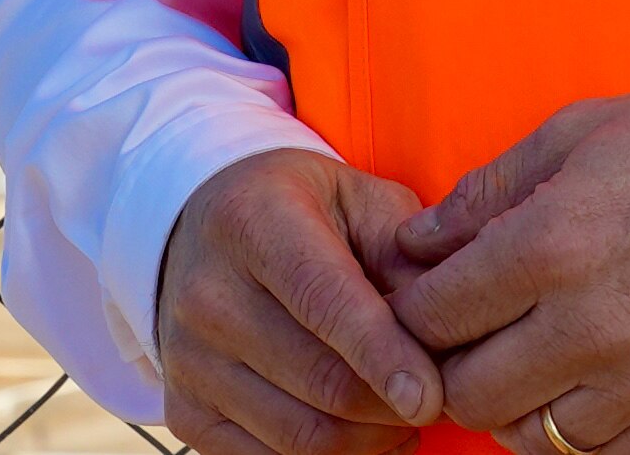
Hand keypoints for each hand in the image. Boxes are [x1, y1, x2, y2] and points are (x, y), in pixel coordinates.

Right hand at [155, 148, 445, 454]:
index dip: (382, 355)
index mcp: (254, 222)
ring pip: (302, 436)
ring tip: (403, 415)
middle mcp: (208, 294)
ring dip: (370, 441)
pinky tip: (362, 435)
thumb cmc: (301, 212)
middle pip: (322, 383)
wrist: (202, 230)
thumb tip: (444, 327)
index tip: (430, 397)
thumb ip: (403, 252)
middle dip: (393, 405)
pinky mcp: (185, 412)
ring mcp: (188, 360)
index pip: (324, 302)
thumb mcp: (358, 198)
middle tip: (438, 399)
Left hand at [384, 70, 629, 454]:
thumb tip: (413, 245)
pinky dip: (573, 433)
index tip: (421, 297)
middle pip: (470, 393)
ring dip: (510, 405)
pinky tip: (575, 389)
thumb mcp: (573, 134)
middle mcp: (591, 324)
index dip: (412, 309)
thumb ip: (483, 195)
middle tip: (465, 336)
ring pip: (528, 438)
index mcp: (554, 245)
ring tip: (521, 361)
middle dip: (450, 364)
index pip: (434, 317)